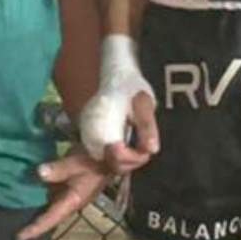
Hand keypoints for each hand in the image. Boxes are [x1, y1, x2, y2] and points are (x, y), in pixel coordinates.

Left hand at [17, 147, 111, 239]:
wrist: (111, 157)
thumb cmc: (97, 162)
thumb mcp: (78, 164)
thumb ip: (59, 169)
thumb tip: (39, 173)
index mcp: (72, 202)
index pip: (50, 219)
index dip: (35, 229)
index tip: (19, 237)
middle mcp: (69, 202)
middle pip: (48, 216)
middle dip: (33, 221)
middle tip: (14, 225)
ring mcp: (69, 195)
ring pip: (49, 204)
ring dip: (35, 206)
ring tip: (16, 206)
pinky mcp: (68, 186)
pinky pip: (52, 193)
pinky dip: (40, 192)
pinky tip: (28, 187)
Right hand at [78, 34, 159, 167]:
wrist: (117, 75)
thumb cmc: (130, 86)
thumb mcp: (143, 102)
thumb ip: (147, 126)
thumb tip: (152, 149)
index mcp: (100, 124)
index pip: (116, 157)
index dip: (134, 157)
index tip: (146, 149)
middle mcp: (89, 134)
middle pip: (111, 164)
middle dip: (132, 161)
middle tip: (146, 147)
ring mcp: (88, 137)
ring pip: (108, 163)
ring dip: (127, 160)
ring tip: (140, 147)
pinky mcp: (91, 138)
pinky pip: (105, 156)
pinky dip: (120, 156)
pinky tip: (130, 147)